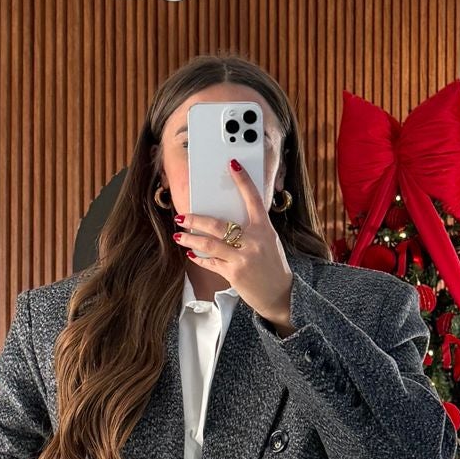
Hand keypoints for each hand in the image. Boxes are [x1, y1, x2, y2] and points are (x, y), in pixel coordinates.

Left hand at [172, 160, 293, 328]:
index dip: (243, 181)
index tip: (232, 164)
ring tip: (179, 235)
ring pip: (210, 244)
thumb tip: (226, 218)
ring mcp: (243, 258)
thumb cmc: (272, 265)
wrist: (280, 294)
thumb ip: (252, 229)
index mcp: (265, 229)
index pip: (253, 199)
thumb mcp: (269, 241)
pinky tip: (191, 253)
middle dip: (196, 220)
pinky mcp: (234, 274)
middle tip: (182, 216)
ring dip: (191, 239)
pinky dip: (199, 258)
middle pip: (219, 225)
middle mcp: (254, 241)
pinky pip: (211, 262)